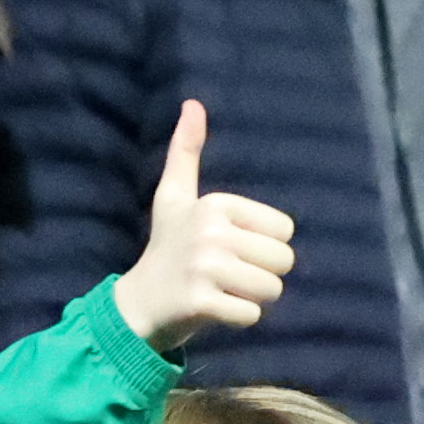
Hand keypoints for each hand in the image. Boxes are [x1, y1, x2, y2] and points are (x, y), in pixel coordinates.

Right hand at [111, 101, 297, 353]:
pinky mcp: (202, 303)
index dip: (263, 245)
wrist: (139, 303)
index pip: (285, 230)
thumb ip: (186, 151)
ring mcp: (205, 268)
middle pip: (283, 261)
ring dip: (252, 298)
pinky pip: (253, 316)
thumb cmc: (166, 246)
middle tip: (226, 275)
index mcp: (215, 203)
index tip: (228, 248)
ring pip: (272, 290)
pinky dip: (239, 319)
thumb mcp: (174, 196)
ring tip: (221, 291)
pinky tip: (213, 310)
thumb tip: (193, 104)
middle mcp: (210, 232)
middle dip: (262, 274)